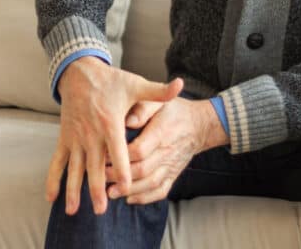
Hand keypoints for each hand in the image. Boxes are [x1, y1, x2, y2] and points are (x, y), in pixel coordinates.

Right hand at [45, 57, 182, 215]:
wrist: (79, 73)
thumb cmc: (111, 81)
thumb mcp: (136, 84)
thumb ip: (158, 91)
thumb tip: (180, 84)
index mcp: (110, 123)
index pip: (118, 151)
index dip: (122, 169)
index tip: (125, 187)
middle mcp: (91, 134)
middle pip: (95, 166)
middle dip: (97, 188)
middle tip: (101, 210)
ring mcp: (76, 138)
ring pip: (75, 168)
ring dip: (73, 190)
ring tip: (74, 211)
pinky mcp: (65, 138)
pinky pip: (57, 161)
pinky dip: (54, 179)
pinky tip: (52, 198)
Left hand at [106, 97, 227, 204]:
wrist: (199, 124)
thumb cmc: (173, 110)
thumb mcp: (159, 102)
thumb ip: (143, 109)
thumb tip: (128, 121)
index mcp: (162, 132)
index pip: (140, 150)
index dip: (121, 156)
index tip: (104, 155)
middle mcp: (167, 151)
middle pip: (142, 170)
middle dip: (120, 176)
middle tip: (101, 176)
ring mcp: (171, 165)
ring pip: (150, 183)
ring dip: (130, 190)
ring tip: (111, 192)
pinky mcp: (173, 174)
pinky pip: (161, 190)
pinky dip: (145, 198)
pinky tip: (129, 198)